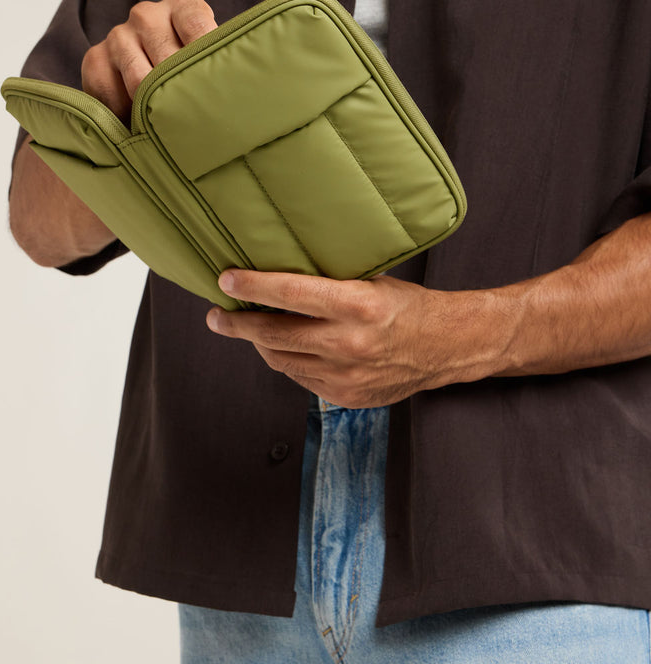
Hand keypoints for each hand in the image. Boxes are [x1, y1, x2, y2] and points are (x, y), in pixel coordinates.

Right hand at [81, 0, 217, 121]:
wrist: (144, 76)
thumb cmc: (189, 74)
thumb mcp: (209, 61)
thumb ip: (219, 62)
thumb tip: (243, 85)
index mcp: (182, 5)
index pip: (197, 26)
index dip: (207, 61)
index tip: (216, 88)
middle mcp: (146, 14)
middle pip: (168, 58)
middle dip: (182, 93)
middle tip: (195, 121)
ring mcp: (118, 35)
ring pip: (139, 80)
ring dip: (155, 108)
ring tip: (169, 126)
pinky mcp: (95, 58)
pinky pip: (112, 94)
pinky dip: (126, 115)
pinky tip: (138, 120)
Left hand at [205, 270, 502, 407]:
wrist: (446, 347)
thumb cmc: (407, 306)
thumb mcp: (371, 281)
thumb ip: (329, 281)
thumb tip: (279, 267)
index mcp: (357, 306)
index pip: (291, 295)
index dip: (253, 287)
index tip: (226, 280)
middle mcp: (349, 343)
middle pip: (274, 334)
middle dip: (238, 323)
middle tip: (217, 314)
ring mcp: (346, 375)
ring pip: (281, 359)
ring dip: (258, 343)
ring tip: (246, 327)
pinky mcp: (345, 396)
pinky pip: (300, 377)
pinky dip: (286, 360)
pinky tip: (281, 347)